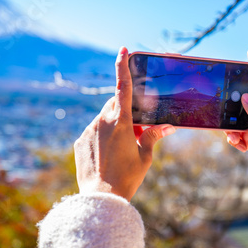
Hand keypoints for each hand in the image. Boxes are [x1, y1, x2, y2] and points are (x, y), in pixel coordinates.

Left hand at [74, 47, 175, 200]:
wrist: (101, 198)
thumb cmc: (127, 177)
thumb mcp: (145, 156)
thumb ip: (153, 136)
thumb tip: (168, 126)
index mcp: (121, 122)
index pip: (123, 87)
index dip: (123, 66)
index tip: (122, 50)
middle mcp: (102, 121)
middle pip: (114, 104)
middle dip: (125, 110)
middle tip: (134, 130)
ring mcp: (89, 130)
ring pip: (103, 118)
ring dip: (113, 125)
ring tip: (120, 148)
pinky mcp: (80, 141)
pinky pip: (93, 131)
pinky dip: (101, 136)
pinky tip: (107, 156)